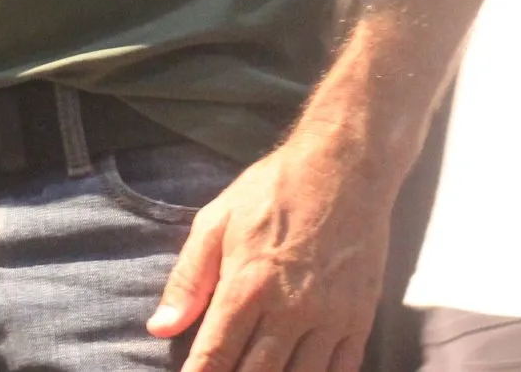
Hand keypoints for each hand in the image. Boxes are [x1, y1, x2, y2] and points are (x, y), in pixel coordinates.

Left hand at [145, 127, 396, 371]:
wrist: (344, 168)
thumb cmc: (272, 191)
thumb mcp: (216, 222)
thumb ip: (188, 279)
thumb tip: (160, 327)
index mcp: (247, 286)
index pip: (216, 354)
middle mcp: (291, 310)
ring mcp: (330, 318)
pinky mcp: (360, 318)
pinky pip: (342, 370)